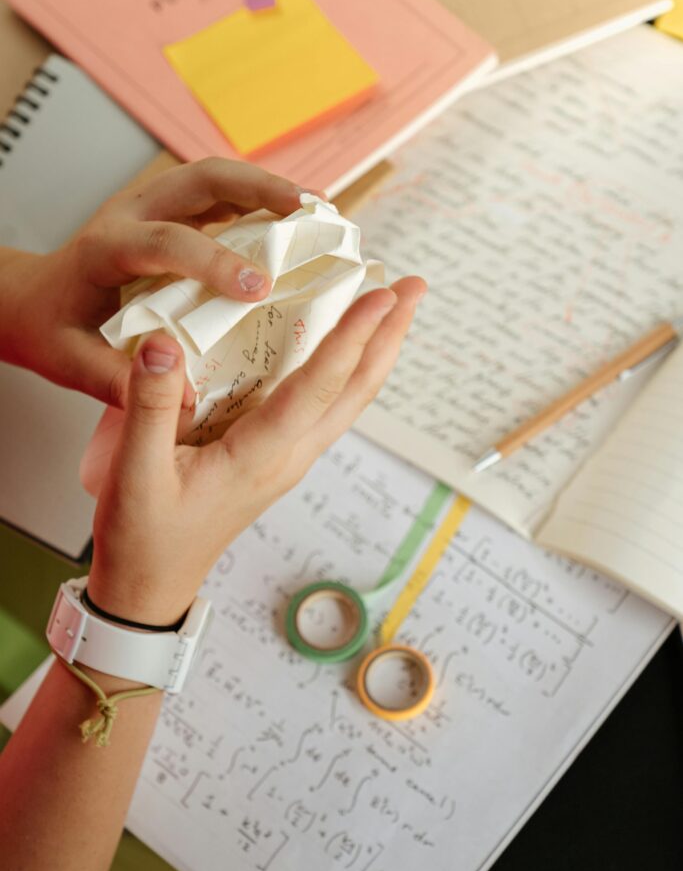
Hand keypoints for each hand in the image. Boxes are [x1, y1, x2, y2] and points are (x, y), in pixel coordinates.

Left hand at [3, 159, 310, 407]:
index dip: (213, 261)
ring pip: (216, 177)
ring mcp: (153, 206)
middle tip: (309, 211)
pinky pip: (221, 196)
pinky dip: (260, 202)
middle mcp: (131, 213)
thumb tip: (183, 405)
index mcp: (106, 247)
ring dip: (268, 187)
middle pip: (202, 179)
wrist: (33, 300)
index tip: (258, 288)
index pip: (165, 240)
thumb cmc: (52, 330)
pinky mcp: (171, 213)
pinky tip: (295, 223)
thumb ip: (119, 382)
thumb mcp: (71, 362)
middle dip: (259, 189)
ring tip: (317, 210)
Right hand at [88, 277, 425, 624]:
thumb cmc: (143, 535)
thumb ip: (151, 406)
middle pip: (356, 391)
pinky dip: (343, 370)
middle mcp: (288, 454)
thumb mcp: (133, 472)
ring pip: (347, 400)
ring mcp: (287, 457)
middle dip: (389, 336)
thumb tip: (164, 341)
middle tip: (413, 286)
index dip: (353, 337)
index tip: (382, 293)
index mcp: (261, 455)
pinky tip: (339, 347)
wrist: (151, 584)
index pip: (319, 387)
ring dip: (375, 351)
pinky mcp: (275, 457)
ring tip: (391, 305)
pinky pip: (322, 407)